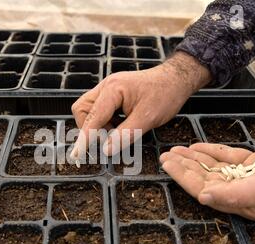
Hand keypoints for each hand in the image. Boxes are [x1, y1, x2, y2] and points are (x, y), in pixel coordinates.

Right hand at [70, 52, 210, 158]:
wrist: (176, 79)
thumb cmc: (165, 95)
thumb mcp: (147, 119)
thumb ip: (125, 135)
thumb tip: (106, 150)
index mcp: (113, 90)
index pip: (92, 117)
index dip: (84, 137)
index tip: (78, 154)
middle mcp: (106, 86)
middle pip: (82, 110)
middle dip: (89, 128)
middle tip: (107, 140)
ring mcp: (108, 89)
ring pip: (89, 109)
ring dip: (98, 125)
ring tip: (118, 131)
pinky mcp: (112, 93)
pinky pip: (99, 109)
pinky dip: (105, 121)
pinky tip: (121, 125)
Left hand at [160, 143, 254, 221]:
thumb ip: (235, 195)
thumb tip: (204, 198)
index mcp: (241, 203)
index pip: (204, 190)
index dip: (184, 177)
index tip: (168, 165)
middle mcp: (240, 192)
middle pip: (204, 178)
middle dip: (183, 167)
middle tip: (165, 155)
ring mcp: (246, 178)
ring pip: (212, 168)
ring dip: (193, 158)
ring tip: (175, 150)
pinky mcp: (253, 166)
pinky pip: (226, 158)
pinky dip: (211, 151)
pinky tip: (197, 147)